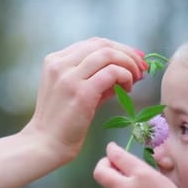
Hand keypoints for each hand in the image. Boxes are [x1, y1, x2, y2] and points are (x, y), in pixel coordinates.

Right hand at [22, 38, 146, 161]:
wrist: (45, 144)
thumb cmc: (63, 122)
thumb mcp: (77, 92)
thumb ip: (97, 78)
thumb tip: (128, 69)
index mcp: (55, 60)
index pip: (94, 43)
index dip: (119, 48)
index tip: (135, 58)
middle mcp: (60, 64)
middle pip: (103, 45)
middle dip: (127, 53)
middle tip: (142, 67)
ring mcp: (69, 77)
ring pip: (108, 55)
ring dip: (129, 64)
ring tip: (136, 78)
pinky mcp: (81, 92)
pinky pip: (111, 73)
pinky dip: (125, 76)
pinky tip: (127, 89)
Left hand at [94, 142, 187, 187]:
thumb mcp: (158, 177)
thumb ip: (138, 167)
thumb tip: (122, 161)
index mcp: (139, 175)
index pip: (117, 156)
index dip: (112, 149)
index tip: (112, 148)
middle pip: (100, 171)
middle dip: (104, 164)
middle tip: (113, 164)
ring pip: (107, 185)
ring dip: (113, 179)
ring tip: (129, 183)